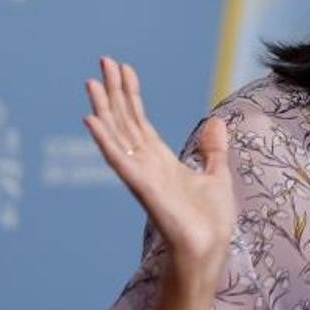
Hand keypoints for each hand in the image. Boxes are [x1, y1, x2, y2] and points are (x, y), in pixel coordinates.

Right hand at [83, 57, 235, 279]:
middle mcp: (145, 164)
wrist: (209, 249)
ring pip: (117, 135)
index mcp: (160, 160)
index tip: (123, 67)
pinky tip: (91, 120)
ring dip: (103, 108)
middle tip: (103, 61)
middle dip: (114, 91)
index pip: (139, 120)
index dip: (131, 94)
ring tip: (91, 82)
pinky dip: (104, 140)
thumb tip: (215, 122)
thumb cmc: (210, 221)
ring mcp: (141, 175)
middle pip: (124, 120)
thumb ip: (213, 149)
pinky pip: (119, 160)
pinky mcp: (142, 187)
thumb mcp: (218, 175)